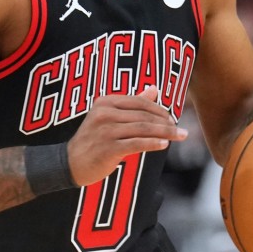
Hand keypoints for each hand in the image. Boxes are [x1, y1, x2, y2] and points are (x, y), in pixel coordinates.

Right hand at [67, 88, 186, 185]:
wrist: (70, 163)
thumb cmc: (94, 139)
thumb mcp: (109, 117)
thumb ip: (132, 103)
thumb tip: (154, 88)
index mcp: (105, 102)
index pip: (139, 102)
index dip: (159, 109)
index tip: (173, 119)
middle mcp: (104, 113)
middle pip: (144, 115)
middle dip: (166, 123)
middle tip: (182, 131)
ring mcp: (105, 130)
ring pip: (143, 128)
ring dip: (165, 133)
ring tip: (180, 136)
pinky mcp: (108, 148)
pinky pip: (136, 144)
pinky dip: (153, 143)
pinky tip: (164, 145)